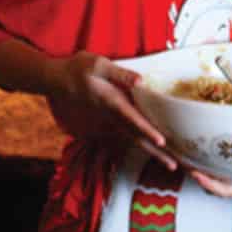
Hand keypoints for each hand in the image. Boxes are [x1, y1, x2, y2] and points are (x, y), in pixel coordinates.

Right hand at [55, 53, 175, 169]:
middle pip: (137, 139)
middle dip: (156, 153)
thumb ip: (120, 74)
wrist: (56, 82)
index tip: (161, 142)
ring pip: (134, 142)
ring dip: (153, 154)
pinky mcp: (108, 125)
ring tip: (172, 165)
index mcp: (113, 103)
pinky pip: (128, 139)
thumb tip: (140, 81)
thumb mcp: (97, 64)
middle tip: (175, 166)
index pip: (133, 119)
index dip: (147, 131)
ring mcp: (110, 124)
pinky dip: (143, 147)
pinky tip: (157, 154)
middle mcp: (113, 118)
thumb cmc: (77, 69)